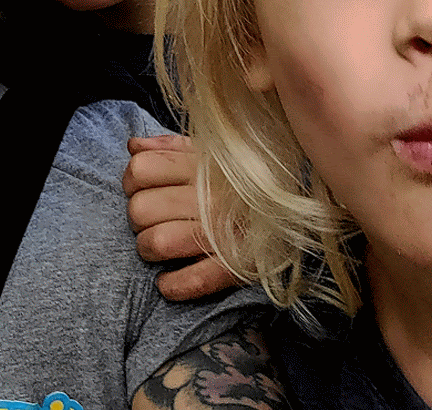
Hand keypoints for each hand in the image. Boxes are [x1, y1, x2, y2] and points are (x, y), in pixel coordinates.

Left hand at [123, 134, 237, 301]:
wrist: (299, 209)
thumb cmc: (241, 180)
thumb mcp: (209, 151)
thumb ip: (169, 146)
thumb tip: (132, 146)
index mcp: (201, 164)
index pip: (140, 169)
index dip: (132, 182)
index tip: (141, 190)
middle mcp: (210, 196)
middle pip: (140, 208)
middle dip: (137, 219)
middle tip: (150, 222)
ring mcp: (223, 231)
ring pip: (157, 242)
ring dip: (149, 250)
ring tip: (157, 249)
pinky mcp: (236, 267)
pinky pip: (192, 281)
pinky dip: (172, 286)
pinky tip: (167, 282)